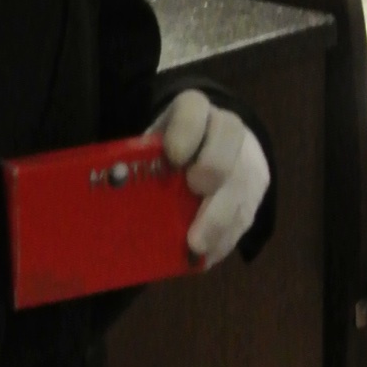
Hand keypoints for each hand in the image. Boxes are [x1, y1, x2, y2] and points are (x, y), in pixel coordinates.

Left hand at [155, 90, 270, 268]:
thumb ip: (140, 162)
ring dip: (220, 217)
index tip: (174, 157)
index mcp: (193, 110)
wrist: (214, 142)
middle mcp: (225, 127)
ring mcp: (246, 156)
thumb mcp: (152, 145)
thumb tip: (110, 193)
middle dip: (212, 169)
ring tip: (196, 246)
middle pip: (228, 141)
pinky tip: (206, 257)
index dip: (187, 130)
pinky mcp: (257, 188)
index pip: (194, 109)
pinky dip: (226, 238)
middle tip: (194, 194)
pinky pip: (247, 213)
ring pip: (242, 182)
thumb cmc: (169, 149)